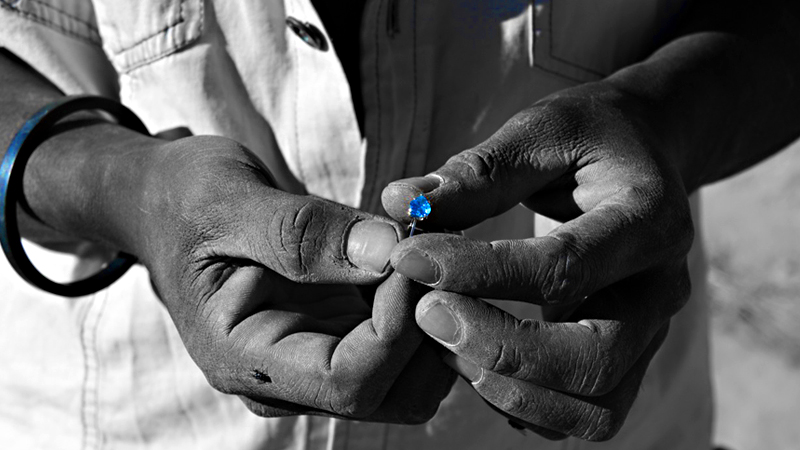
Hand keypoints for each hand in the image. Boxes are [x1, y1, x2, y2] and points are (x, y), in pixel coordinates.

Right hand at [131, 136, 452, 421]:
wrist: (166, 203)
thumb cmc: (182, 200)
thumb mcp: (226, 201)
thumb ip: (300, 231)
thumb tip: (387, 251)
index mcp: (243, 358)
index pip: (347, 383)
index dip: (396, 329)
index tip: (409, 259)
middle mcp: (285, 377)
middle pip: (393, 394)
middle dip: (428, 330)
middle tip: (434, 252)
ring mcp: (317, 357)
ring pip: (412, 378)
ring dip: (435, 319)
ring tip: (427, 248)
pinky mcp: (341, 332)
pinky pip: (408, 342)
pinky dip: (427, 303)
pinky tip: (419, 252)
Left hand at [381, 83, 693, 438]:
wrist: (645, 154)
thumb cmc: (590, 137)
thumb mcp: (540, 131)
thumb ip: (477, 172)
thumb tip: (400, 202)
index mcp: (647, 219)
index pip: (563, 267)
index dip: (477, 271)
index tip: (408, 258)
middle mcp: (660, 288)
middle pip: (593, 359)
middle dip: (498, 349)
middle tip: (426, 315)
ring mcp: (650, 332)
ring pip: (595, 409)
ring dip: (510, 389)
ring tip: (445, 345)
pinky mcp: (628, 357)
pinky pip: (586, 415)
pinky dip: (529, 406)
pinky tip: (477, 367)